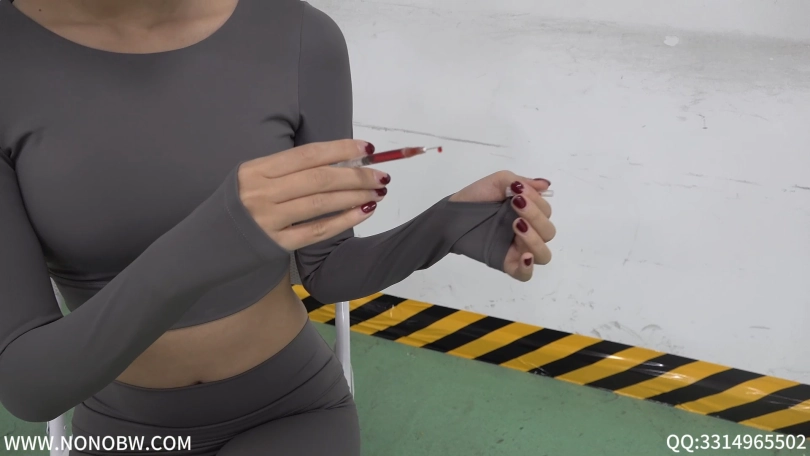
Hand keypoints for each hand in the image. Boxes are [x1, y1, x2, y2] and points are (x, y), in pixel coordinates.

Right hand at [237, 140, 389, 250]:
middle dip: (356, 175)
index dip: (340, 149)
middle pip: (319, 179)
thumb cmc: (236, 209)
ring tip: (377, 192)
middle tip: (381, 176)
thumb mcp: (252, 180)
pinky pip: (316, 231)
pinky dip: (343, 221)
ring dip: (355, 196)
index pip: (307, 154)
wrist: (203, 247)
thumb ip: (287, 171)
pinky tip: (362, 213)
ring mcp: (267, 220)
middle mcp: (261, 192)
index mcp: (256, 169)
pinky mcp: (274, 245)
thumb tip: (338, 162)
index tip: (367, 148)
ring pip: (321, 203)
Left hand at [450, 171, 554, 281]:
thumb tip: (545, 185)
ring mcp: (518, 250)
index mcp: (529, 214)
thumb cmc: (476, 197)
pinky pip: (525, 275)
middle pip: (548, 232)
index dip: (537, 201)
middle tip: (515, 205)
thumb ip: (523, 182)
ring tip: (516, 225)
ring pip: (543, 254)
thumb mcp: (499, 182)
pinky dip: (528, 268)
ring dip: (535, 239)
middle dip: (536, 216)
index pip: (546, 212)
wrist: (452, 213)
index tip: (518, 191)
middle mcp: (529, 233)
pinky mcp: (506, 264)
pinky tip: (525, 256)